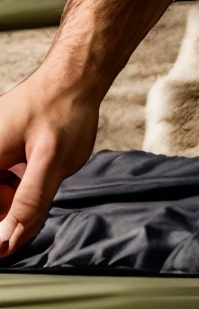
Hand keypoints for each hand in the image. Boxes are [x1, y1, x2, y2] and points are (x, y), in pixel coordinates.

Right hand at [0, 66, 98, 257]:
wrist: (75, 74)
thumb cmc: (63, 108)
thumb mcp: (50, 161)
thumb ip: (29, 203)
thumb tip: (9, 241)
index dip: (0, 228)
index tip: (12, 239)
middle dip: (8, 209)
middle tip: (35, 196)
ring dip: (16, 196)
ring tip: (42, 173)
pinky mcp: (2, 145)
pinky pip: (4, 176)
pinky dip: (20, 181)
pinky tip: (40, 166)